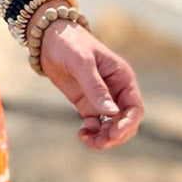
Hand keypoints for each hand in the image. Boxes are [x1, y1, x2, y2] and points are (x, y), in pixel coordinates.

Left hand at [34, 18, 144, 148]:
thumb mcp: (82, 63)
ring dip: (104, 137)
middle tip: (99, 143)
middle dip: (116, 135)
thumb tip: (111, 112)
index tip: (114, 134)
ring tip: (88, 141)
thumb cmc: (69, 43)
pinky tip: (81, 135)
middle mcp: (116, 90)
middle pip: (125, 121)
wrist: (47, 38)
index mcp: (122, 78)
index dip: (128, 124)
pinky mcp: (86, 103)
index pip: (134, 108)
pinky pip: (95, 124)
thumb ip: (96, 87)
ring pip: (111, 126)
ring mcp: (101, 98)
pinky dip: (91, 133)